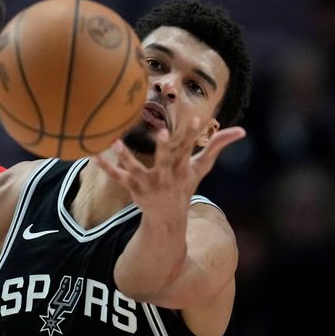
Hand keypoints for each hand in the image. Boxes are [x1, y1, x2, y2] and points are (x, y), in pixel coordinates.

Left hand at [94, 118, 244, 217]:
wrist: (169, 217)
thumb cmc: (185, 186)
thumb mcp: (202, 168)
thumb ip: (217, 146)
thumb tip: (241, 131)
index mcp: (182, 168)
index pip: (189, 149)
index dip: (193, 134)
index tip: (197, 118)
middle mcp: (165, 175)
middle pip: (164, 159)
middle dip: (162, 147)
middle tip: (160, 131)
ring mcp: (148, 182)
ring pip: (135, 168)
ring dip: (126, 156)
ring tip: (116, 143)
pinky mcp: (133, 187)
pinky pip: (116, 176)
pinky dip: (105, 166)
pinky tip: (93, 155)